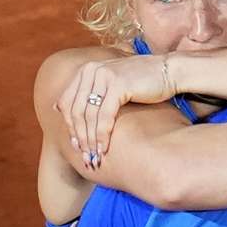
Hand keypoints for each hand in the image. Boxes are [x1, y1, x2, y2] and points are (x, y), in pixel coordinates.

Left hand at [54, 55, 175, 167]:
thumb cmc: (143, 82)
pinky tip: (104, 148)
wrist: (170, 72)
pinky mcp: (118, 85)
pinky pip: (104, 116)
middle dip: (80, 137)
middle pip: (77, 110)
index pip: (68, 102)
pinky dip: (102, 135)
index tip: (76, 145)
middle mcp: (92, 70)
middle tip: (85, 156)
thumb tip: (56, 107)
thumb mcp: (110, 84)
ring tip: (94, 156)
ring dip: (90, 140)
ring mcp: (104, 76)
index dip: (70, 126)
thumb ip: (87, 93)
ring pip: (89, 115)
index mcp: (87, 70)